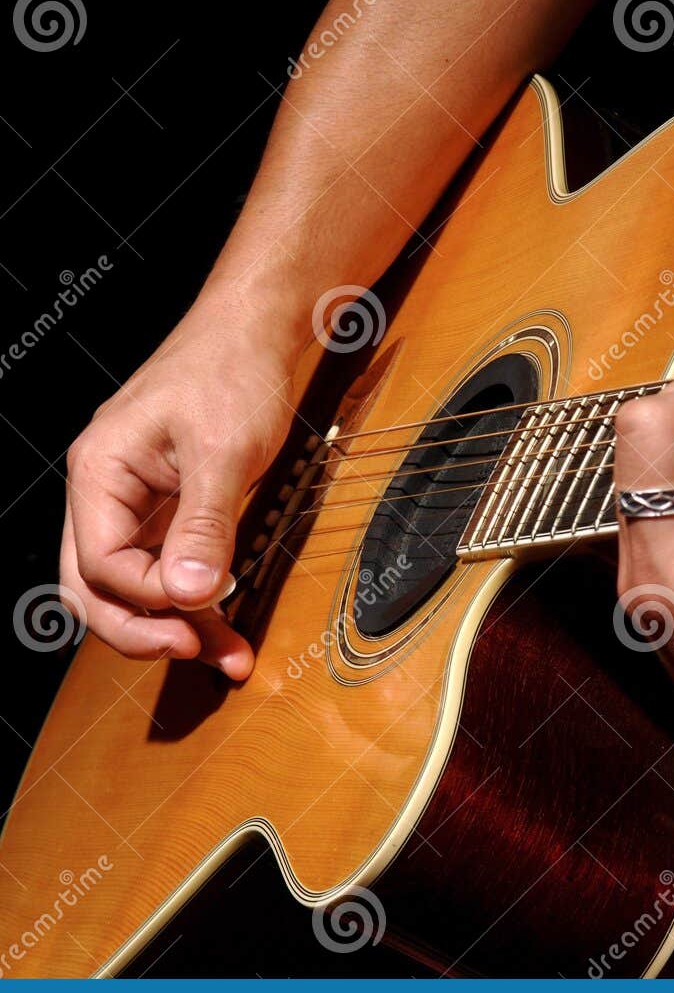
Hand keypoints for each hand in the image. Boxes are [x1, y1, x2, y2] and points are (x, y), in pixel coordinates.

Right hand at [61, 304, 299, 679]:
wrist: (257, 333)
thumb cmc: (232, 371)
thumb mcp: (223, 450)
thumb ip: (205, 523)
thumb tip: (190, 592)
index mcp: (98, 474)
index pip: (100, 563)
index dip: (147, 596)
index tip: (198, 607)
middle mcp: (107, 495)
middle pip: (100, 588)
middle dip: (143, 629)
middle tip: (195, 652)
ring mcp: (140, 506)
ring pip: (140, 587)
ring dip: (180, 626)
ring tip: (229, 659)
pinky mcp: (175, 512)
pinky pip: (175, 570)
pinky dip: (202, 601)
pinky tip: (231, 631)